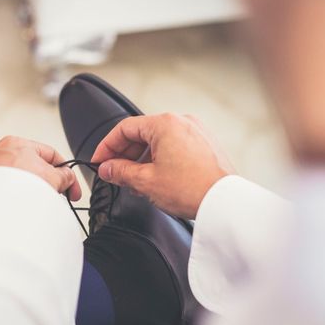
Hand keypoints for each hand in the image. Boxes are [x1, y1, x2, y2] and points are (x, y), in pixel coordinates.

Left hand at [0, 136, 81, 200]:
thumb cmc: (16, 186)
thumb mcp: (53, 178)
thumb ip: (64, 176)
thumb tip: (66, 178)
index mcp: (16, 143)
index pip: (50, 154)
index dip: (65, 172)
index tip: (71, 188)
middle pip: (33, 167)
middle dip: (47, 183)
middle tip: (56, 196)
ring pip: (18, 181)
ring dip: (31, 192)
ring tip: (37, 206)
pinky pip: (4, 192)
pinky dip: (14, 199)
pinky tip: (20, 210)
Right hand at [91, 114, 235, 218]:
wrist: (225, 202)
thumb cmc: (192, 189)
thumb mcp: (146, 181)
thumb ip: (121, 172)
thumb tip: (108, 168)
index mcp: (165, 123)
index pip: (125, 128)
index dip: (107, 146)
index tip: (100, 161)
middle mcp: (182, 121)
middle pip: (142, 133)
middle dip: (125, 155)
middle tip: (114, 174)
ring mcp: (196, 132)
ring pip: (159, 141)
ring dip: (143, 159)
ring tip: (136, 182)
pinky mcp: (206, 144)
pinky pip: (175, 147)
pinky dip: (161, 159)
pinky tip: (156, 179)